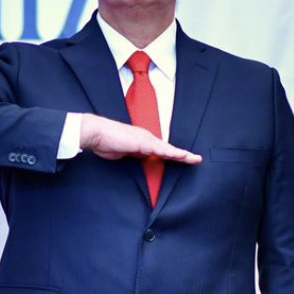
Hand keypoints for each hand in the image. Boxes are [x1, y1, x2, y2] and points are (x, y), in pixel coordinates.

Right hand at [79, 115, 201, 163]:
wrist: (97, 133)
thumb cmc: (106, 142)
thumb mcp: (124, 152)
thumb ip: (135, 154)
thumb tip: (144, 159)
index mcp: (143, 141)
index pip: (162, 150)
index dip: (174, 155)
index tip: (184, 160)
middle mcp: (147, 139)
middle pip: (169, 149)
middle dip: (183, 155)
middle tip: (196, 159)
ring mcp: (146, 140)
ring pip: (169, 149)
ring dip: (182, 155)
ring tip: (195, 159)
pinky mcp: (143, 142)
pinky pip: (161, 149)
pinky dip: (173, 153)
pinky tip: (182, 156)